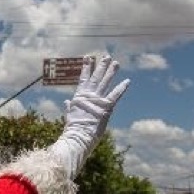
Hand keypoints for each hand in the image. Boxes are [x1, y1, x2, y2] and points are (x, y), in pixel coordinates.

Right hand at [49, 55, 129, 178]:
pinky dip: (121, 88)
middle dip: (101, 66)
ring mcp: (97, 100)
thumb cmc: (73, 129)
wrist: (77, 136)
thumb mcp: (70, 115)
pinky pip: (115, 95)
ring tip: (116, 62)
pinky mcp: (106, 107)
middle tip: (107, 56)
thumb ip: (70, 107)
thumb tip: (66, 102)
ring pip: (105, 82)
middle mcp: (89, 95)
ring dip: (111, 72)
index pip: (83, 78)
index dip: (86, 67)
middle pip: (96, 77)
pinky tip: (127, 81)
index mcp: (79, 97)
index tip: (88, 58)